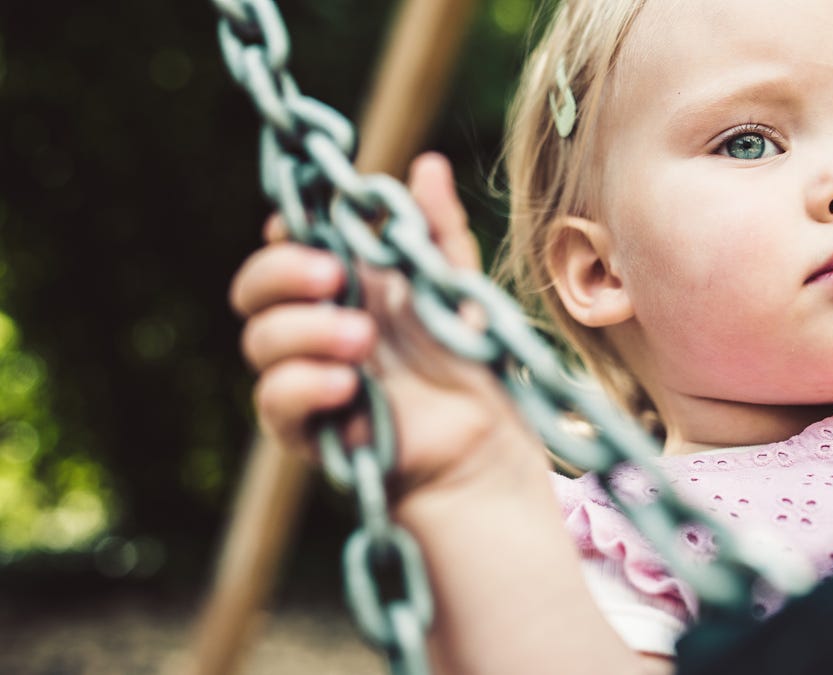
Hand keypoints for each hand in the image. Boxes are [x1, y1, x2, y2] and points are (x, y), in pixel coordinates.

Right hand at [230, 153, 541, 500]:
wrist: (482, 446)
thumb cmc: (467, 365)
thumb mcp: (456, 290)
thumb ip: (437, 232)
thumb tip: (427, 164)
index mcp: (344, 284)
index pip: (286, 244)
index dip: (287, 226)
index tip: (305, 219)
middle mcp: (313, 325)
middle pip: (255, 286)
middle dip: (284, 272)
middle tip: (333, 276)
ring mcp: (305, 375)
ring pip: (260, 340)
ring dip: (304, 330)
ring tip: (363, 340)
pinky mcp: (307, 428)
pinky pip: (275, 401)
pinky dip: (302, 385)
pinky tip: (345, 385)